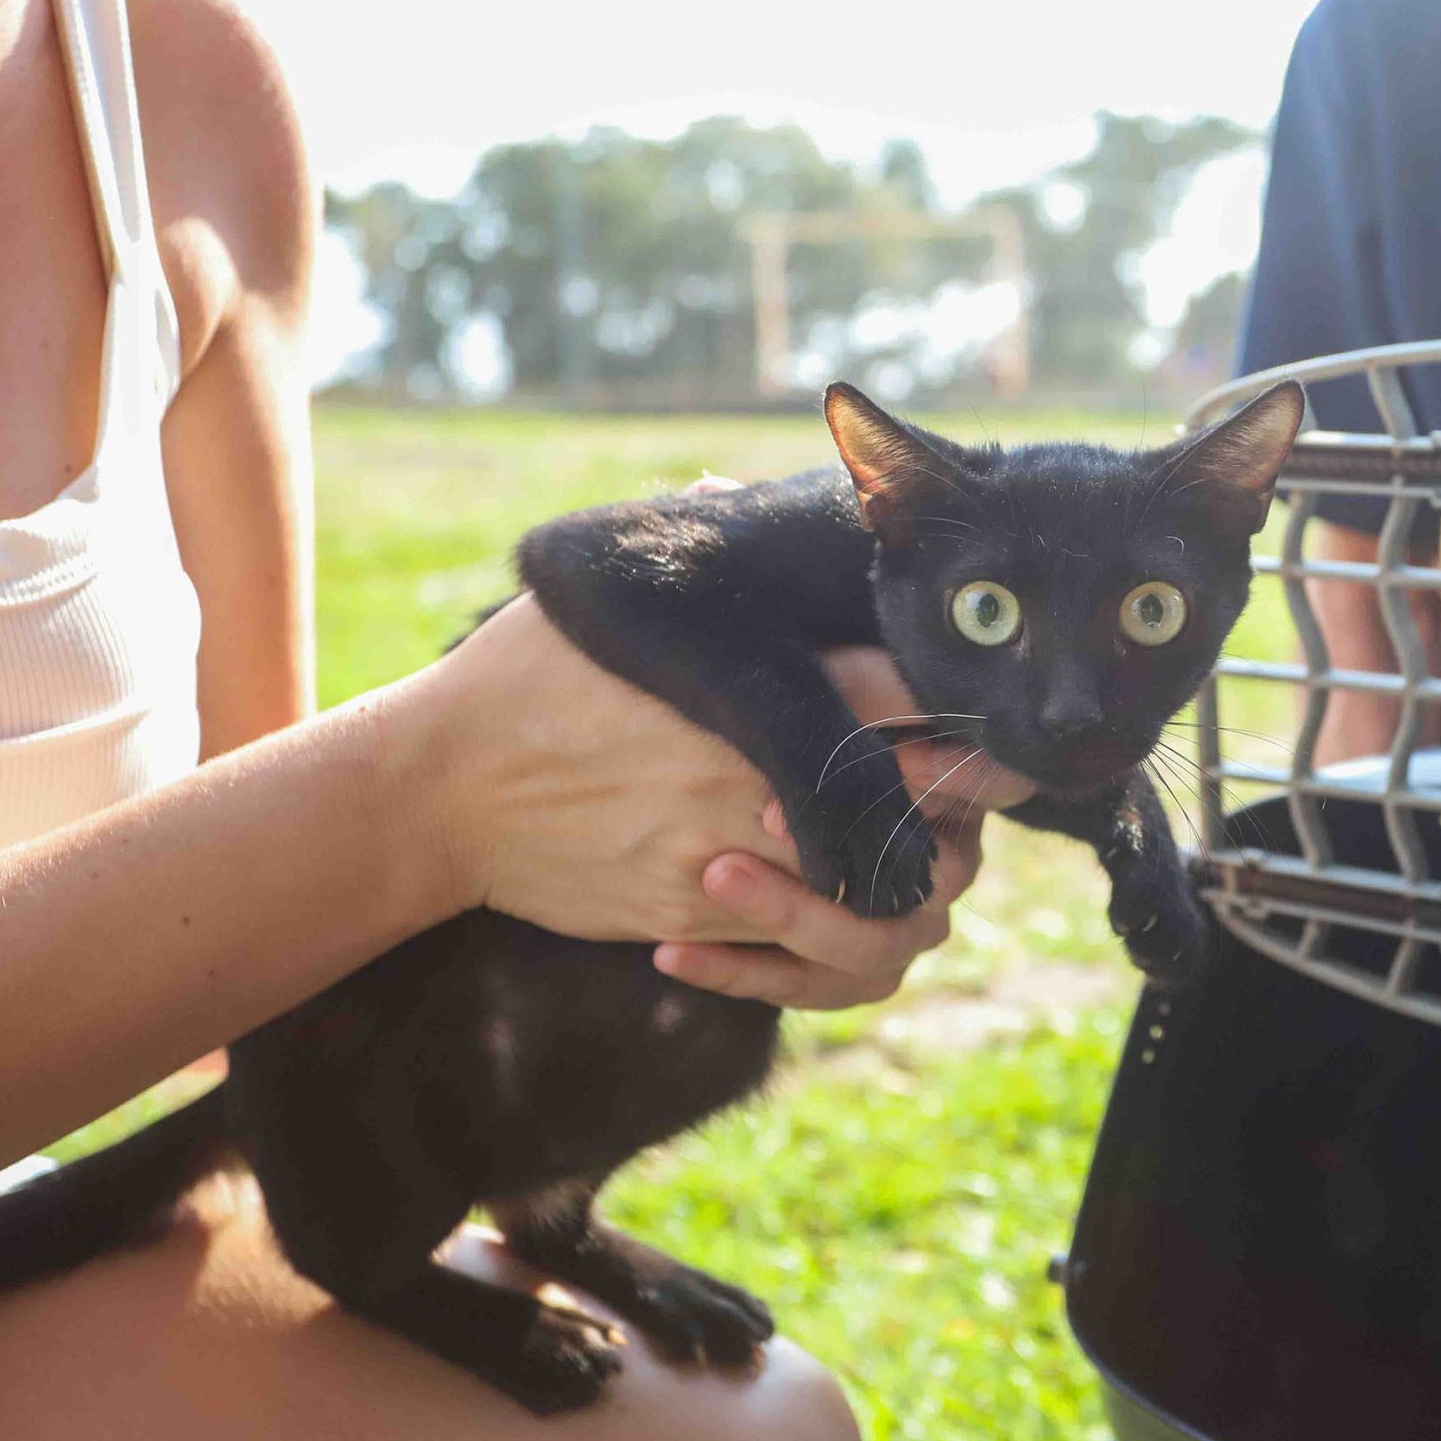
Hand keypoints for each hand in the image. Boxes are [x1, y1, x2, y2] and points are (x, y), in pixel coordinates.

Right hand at [401, 604, 1028, 1003]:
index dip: (977, 707)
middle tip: (995, 784)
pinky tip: (835, 905)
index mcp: (772, 681)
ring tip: (924, 855)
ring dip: (925, 880)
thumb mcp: (620, 591)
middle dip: (977, 794)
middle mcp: (775, 768)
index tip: (998, 710)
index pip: (921, 690)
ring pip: (899, 892)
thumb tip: (727, 487)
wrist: (442, 789)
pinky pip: (818, 953)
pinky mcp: (709, 915)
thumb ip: (692, 542)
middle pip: (936, 795)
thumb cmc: (531, 677)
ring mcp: (746, 848)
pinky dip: (841, 937)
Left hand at [650, 647, 1033, 1006]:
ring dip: (789, 921)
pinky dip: (739, 972)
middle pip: (925, 888)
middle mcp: (947, 870)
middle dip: (837, 862)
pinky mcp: (849, 974)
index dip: (941, 774)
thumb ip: (871, 690)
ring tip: (710, 878)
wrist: (720, 787)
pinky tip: (671, 951)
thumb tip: (906, 708)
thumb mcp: (832, 683)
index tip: (884, 756)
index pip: (990, 781)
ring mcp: (904, 931)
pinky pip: (809, 990)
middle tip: (749, 833)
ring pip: (872, 953)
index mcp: (964, 792)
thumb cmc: (792, 711)